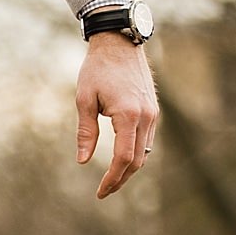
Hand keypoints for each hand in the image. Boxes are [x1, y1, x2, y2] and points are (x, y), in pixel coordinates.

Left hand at [76, 36, 156, 200]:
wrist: (120, 41)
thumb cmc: (97, 69)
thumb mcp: (84, 100)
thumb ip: (86, 132)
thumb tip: (83, 161)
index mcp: (128, 114)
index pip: (123, 158)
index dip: (112, 179)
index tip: (100, 192)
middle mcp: (146, 115)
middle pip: (137, 160)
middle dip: (120, 179)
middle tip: (104, 192)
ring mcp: (152, 112)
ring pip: (144, 152)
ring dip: (129, 169)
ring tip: (111, 181)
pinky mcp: (153, 108)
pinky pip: (147, 140)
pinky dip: (135, 154)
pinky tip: (122, 161)